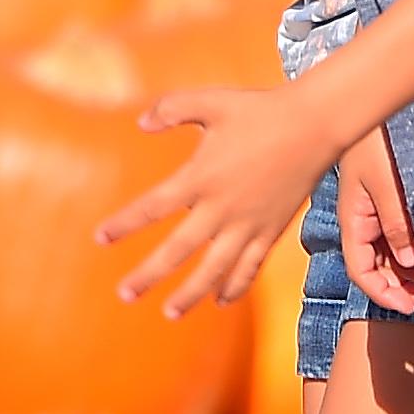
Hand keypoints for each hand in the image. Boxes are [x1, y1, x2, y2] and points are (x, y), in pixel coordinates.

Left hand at [95, 83, 331, 318]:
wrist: (313, 125)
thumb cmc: (258, 110)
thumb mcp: (210, 101)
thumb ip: (172, 108)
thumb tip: (141, 123)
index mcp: (202, 176)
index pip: (154, 206)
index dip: (125, 223)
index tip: (100, 238)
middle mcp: (222, 207)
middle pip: (179, 250)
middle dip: (149, 274)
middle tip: (124, 295)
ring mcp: (248, 223)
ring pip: (215, 269)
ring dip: (190, 293)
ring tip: (169, 313)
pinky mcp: (271, 230)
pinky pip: (250, 267)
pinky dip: (235, 287)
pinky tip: (220, 300)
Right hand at [337, 126, 413, 314]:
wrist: (370, 104)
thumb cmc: (373, 141)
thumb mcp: (386, 184)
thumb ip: (397, 224)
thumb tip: (409, 263)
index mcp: (354, 220)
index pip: (361, 271)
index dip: (382, 293)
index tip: (409, 306)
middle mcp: (360, 221)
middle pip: (374, 267)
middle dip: (399, 287)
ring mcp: (371, 212)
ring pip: (386, 254)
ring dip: (406, 272)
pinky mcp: (383, 201)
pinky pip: (394, 236)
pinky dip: (409, 252)